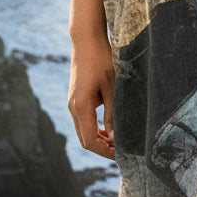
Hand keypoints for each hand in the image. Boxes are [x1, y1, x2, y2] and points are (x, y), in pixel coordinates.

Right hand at [68, 35, 115, 159]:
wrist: (86, 41)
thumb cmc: (102, 60)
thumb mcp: (112, 87)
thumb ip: (113, 113)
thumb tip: (117, 137)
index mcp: (81, 107)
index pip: (90, 141)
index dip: (105, 151)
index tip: (122, 155)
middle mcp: (73, 107)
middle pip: (85, 139)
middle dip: (103, 148)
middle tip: (124, 152)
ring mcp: (73, 103)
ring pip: (84, 131)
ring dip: (100, 139)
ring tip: (120, 142)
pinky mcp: (76, 99)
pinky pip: (84, 121)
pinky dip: (96, 129)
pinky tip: (111, 129)